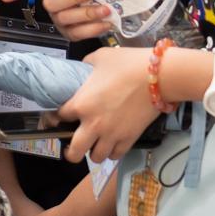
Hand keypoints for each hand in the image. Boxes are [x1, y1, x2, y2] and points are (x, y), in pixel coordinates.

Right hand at [0, 0, 112, 43]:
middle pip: (52, 4)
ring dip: (87, 14)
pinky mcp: (72, 33)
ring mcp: (61, 20)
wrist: (108, 5)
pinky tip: (106, 23)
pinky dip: (93, 28)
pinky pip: (78, 33)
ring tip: (106, 9)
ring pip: (66, 19)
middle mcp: (53, 5)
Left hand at [59, 46, 159, 163]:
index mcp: (81, 104)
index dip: (56, 117)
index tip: (58, 117)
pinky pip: (116, 155)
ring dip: (92, 152)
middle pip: (74, 152)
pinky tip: (111, 145)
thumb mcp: (98, 58)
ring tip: (93, 144)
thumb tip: (84, 69)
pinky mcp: (130, 139)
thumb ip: (86, 66)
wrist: (158, 76)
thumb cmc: (127, 64)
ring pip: (96, 157)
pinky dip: (111, 152)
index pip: (59, 117)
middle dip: (69, 151)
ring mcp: (113, 134)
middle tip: (71, 145)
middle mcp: (94, 124)